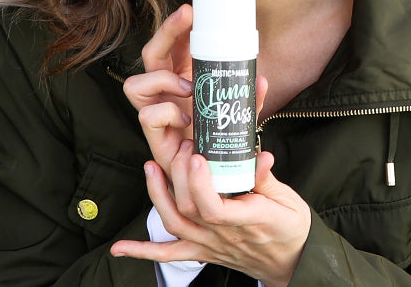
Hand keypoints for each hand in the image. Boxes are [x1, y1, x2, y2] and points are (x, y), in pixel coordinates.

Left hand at [110, 149, 310, 286]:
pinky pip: (169, 255)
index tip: (196, 155)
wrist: (291, 263)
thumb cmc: (291, 228)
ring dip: (156, 197)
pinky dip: (142, 252)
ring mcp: (210, 244)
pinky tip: (119, 249)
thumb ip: (268, 180)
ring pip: (174, 225)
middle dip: (178, 175)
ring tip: (149, 168)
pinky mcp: (202, 251)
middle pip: (189, 209)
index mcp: (248, 219)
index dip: (200, 182)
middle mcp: (223, 234)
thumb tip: (262, 156)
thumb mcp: (289, 201)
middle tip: (180, 147)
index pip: (214, 206)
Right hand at [123, 4, 266, 176]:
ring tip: (189, 91)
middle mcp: (164, 94)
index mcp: (181, 80)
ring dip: (162, 81)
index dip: (175, 26)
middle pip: (149, 55)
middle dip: (166, 32)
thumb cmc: (226, 143)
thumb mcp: (241, 116)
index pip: (169, 46)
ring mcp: (156, 113)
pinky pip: (147, 116)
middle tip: (187, 19)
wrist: (221, 181)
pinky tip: (186, 118)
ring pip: (134, 84)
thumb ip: (249, 101)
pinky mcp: (154, 137)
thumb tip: (261, 79)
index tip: (192, 9)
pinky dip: (167, 113)